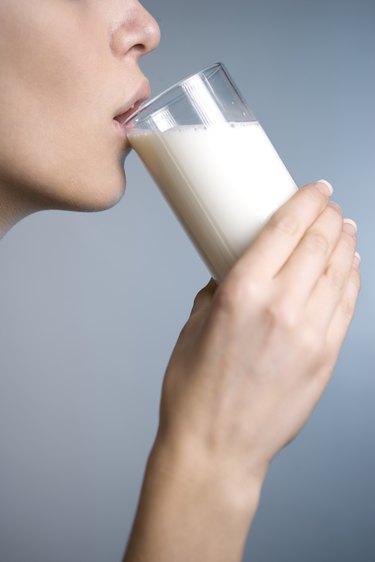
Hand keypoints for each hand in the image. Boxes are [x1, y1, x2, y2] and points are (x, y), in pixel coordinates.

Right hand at [155, 181, 360, 494]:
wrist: (216, 448)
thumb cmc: (195, 391)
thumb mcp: (195, 326)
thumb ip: (217, 292)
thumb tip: (231, 274)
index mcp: (242, 292)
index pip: (287, 229)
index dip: (308, 201)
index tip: (318, 189)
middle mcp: (280, 306)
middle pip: (320, 243)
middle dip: (330, 217)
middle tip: (330, 207)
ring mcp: (309, 333)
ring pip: (341, 271)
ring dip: (346, 243)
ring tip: (345, 230)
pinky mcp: (325, 359)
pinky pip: (347, 306)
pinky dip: (353, 279)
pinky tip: (351, 267)